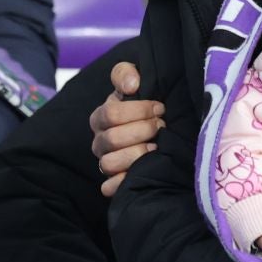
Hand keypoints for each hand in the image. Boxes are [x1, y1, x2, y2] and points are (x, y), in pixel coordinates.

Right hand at [91, 61, 162, 196]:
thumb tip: (131, 84)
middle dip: (143, 130)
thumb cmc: (147, 104)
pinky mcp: (115, 182)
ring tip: (156, 147)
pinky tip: (142, 172)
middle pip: (112, 139)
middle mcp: (100, 141)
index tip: (160, 108)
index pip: (111, 114)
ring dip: (137, 155)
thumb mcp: (137, 82)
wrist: (161, 127)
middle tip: (161, 126)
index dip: (139, 110)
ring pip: (110, 164)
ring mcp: (106, 162)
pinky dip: (123, 182)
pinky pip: (110, 188)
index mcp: (102, 117)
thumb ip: (127, 73)